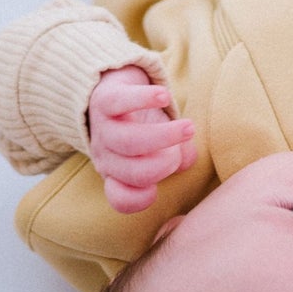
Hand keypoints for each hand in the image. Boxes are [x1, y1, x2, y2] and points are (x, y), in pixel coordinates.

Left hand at [86, 66, 195, 213]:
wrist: (114, 92)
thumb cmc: (142, 126)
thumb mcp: (160, 148)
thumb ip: (177, 157)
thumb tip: (187, 159)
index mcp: (118, 175)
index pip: (121, 199)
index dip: (140, 199)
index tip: (157, 189)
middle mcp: (106, 157)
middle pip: (133, 172)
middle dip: (164, 165)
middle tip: (180, 152)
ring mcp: (103, 129)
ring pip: (129, 141)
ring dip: (164, 136)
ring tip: (189, 128)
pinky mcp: (103, 100)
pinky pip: (120, 102)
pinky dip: (144, 99)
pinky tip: (164, 97)